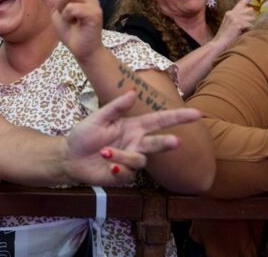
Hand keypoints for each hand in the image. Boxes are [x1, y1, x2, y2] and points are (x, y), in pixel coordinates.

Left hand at [33, 0, 101, 61]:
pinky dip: (67, 17)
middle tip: (62, 6)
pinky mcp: (94, 13)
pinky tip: (75, 23)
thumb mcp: (55, 10)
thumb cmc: (71, 29)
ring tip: (69, 18)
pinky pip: (71, 7)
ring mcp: (93, 2)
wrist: (82, 49)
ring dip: (61, 7)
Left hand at [65, 91, 200, 185]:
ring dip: (124, 156)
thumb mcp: (98, 117)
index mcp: (134, 126)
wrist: (70, 157)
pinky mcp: (123, 175)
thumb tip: (133, 91)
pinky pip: (128, 173)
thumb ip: (116, 107)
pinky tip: (108, 166)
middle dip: (167, 143)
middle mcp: (136, 143)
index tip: (197, 114)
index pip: (160, 121)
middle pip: (158, 143)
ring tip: (104, 152)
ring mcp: (131, 160)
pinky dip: (118, 168)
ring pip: (140, 160)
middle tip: (176, 142)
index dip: (178, 117)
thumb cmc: (84, 135)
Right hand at [213, 0, 256, 49]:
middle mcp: (232, 13)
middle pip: (250, 10)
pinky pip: (250, 25)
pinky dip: (249, 30)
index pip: (241, 3)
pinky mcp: (237, 23)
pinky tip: (243, 33)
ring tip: (243, 32)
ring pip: (252, 18)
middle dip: (252, 19)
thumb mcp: (232, 25)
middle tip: (246, 27)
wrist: (218, 44)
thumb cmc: (226, 37)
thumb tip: (252, 15)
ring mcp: (234, 17)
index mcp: (230, 13)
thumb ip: (240, 18)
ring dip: (251, 26)